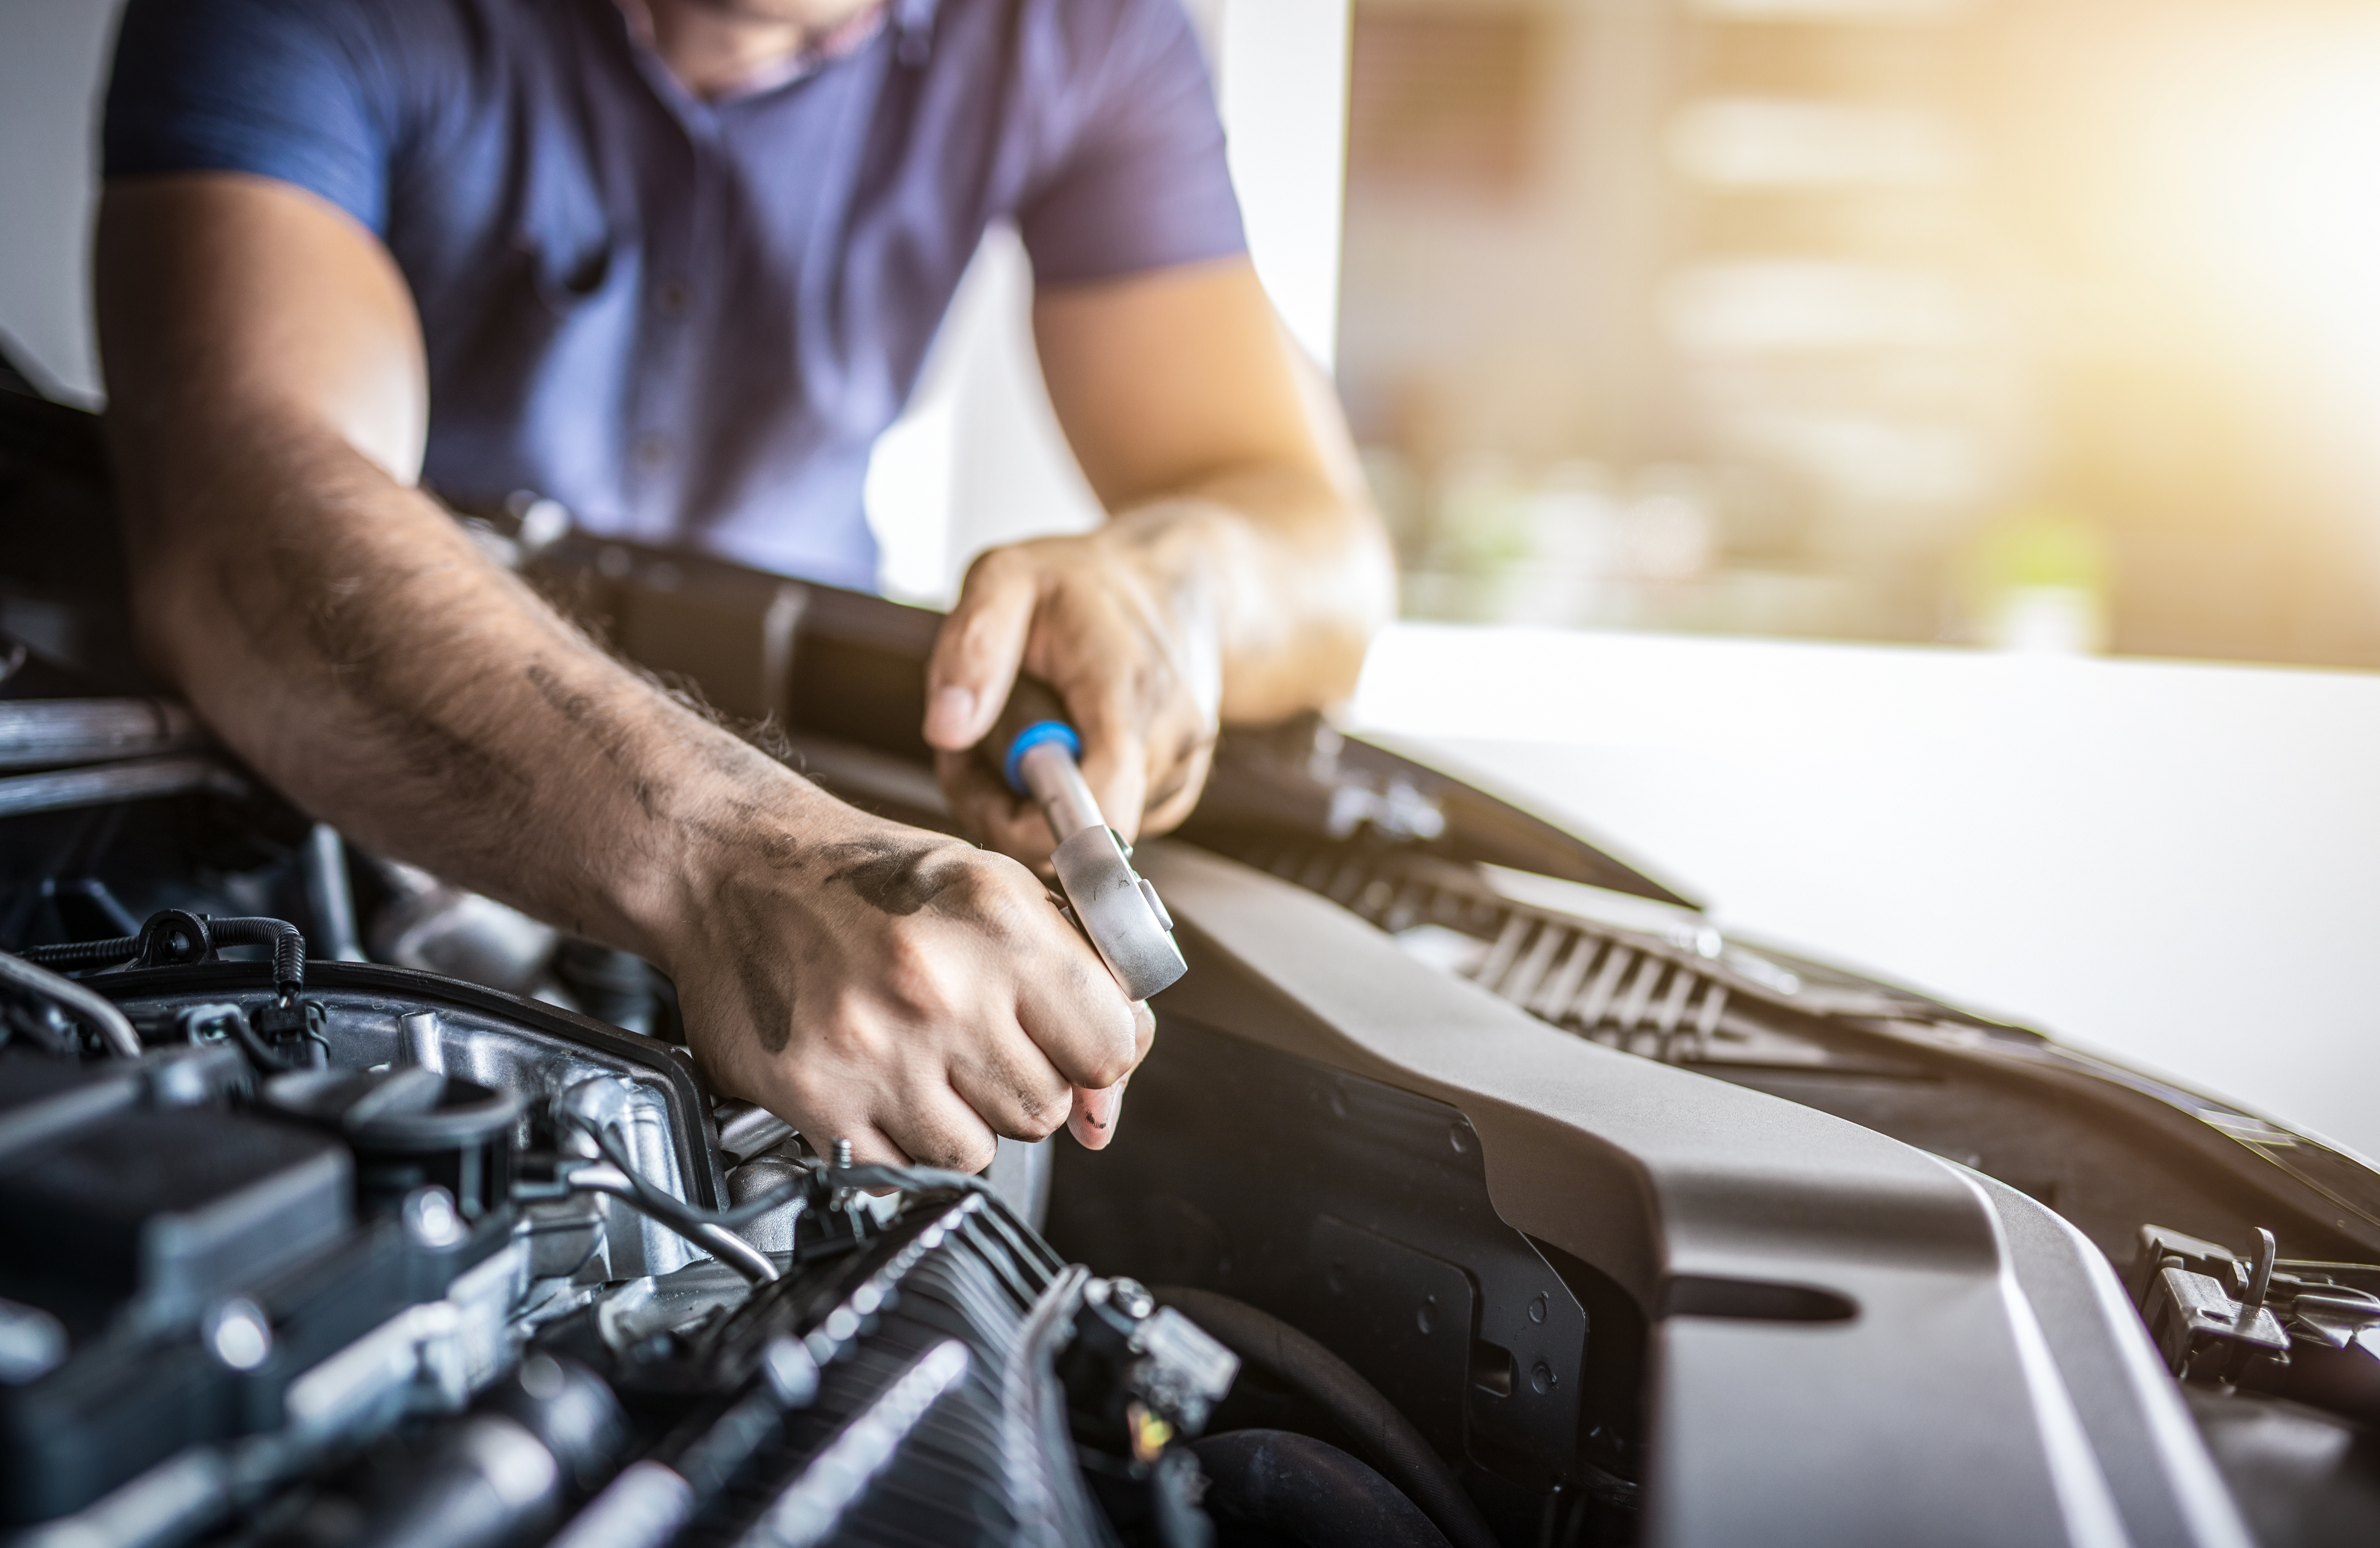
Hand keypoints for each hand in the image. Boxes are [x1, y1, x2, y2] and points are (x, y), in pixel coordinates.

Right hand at [664, 802, 1153, 1167]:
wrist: (732, 868)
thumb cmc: (866, 879)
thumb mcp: (993, 890)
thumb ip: (1073, 977)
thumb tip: (1111, 1087)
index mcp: (1001, 926)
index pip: (1109, 1049)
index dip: (1100, 1060)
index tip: (1076, 1052)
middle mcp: (940, 990)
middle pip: (1043, 1110)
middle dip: (1022, 1086)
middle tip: (976, 1042)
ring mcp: (875, 1051)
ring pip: (977, 1152)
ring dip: (961, 1120)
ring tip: (922, 1059)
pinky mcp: (816, 1098)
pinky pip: (900, 1168)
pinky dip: (897, 1140)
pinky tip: (876, 1083)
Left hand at [922, 510, 1224, 865]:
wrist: (1174, 580)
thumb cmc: (1079, 580)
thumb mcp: (1006, 576)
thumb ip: (973, 646)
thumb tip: (946, 733)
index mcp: (1127, 687)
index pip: (1098, 807)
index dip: (1029, 828)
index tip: (976, 779)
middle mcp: (1171, 736)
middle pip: (1078, 830)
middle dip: (1007, 805)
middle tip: (976, 742)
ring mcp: (1183, 766)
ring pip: (1089, 831)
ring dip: (1034, 800)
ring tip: (1019, 729)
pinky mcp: (1180, 786)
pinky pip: (1110, 823)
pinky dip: (1071, 800)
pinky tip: (1060, 745)